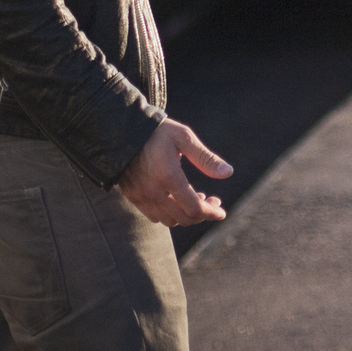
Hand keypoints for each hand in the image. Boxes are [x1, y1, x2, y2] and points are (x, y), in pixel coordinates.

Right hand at [117, 118, 231, 225]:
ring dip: (186, 215)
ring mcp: (142, 196)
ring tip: (197, 199)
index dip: (211, 212)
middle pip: (184, 217)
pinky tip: (178, 201)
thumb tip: (228, 173)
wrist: (123, 130)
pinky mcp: (133, 197)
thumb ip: (205, 158)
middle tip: (212, 202)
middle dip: (202, 214)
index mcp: (169, 176)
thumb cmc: (159, 131)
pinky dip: (170, 215)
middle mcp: (154, 191)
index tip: (221, 212)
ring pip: (169, 220)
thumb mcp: (185, 137)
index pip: (194, 207)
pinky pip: (154, 216)